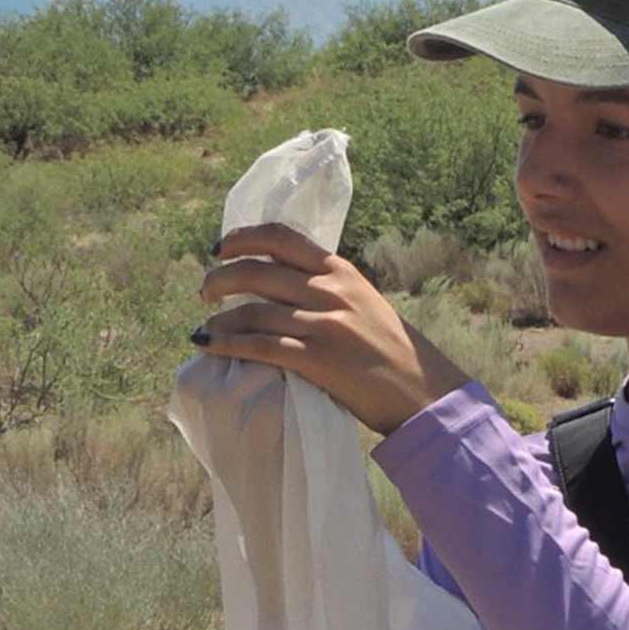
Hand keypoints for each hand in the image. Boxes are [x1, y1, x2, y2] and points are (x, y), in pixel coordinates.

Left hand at [194, 223, 471, 435]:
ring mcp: (325, 325)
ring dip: (219, 318)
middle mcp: (331, 291)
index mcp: (342, 272)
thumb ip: (329, 291)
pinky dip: (227, 344)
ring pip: (253, 311)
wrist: (424, 391)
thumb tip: (283, 287)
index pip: (282, 238)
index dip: (243, 238)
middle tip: (205, 291)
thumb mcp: (365, 304)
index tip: (220, 248)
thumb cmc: (394, 352)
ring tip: (205, 328)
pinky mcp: (319, 359)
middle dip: (219, 279)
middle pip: (257, 272)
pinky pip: (260, 346)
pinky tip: (208, 344)